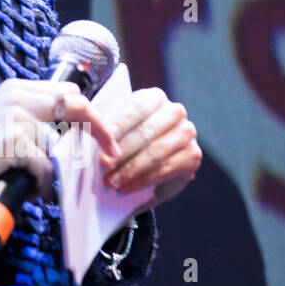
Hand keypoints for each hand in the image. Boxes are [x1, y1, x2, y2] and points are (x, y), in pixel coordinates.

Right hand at [0, 78, 120, 201]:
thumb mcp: (4, 119)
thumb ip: (33, 115)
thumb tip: (73, 128)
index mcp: (18, 89)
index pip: (69, 93)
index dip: (92, 114)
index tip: (105, 135)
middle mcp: (18, 97)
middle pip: (78, 106)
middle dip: (100, 130)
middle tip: (109, 152)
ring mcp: (15, 117)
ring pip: (62, 145)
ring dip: (57, 170)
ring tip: (38, 182)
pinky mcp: (12, 141)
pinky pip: (46, 167)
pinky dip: (41, 184)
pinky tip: (27, 187)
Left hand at [98, 87, 200, 213]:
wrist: (153, 161)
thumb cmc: (129, 139)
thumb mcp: (119, 129)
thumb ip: (109, 129)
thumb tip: (91, 135)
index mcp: (155, 98)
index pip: (137, 107)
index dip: (119, 123)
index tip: (103, 137)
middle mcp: (176, 112)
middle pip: (147, 131)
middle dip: (122, 150)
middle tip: (104, 164)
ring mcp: (187, 134)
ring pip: (155, 152)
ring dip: (130, 169)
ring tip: (111, 181)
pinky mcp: (192, 156)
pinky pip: (165, 170)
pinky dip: (142, 180)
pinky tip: (125, 187)